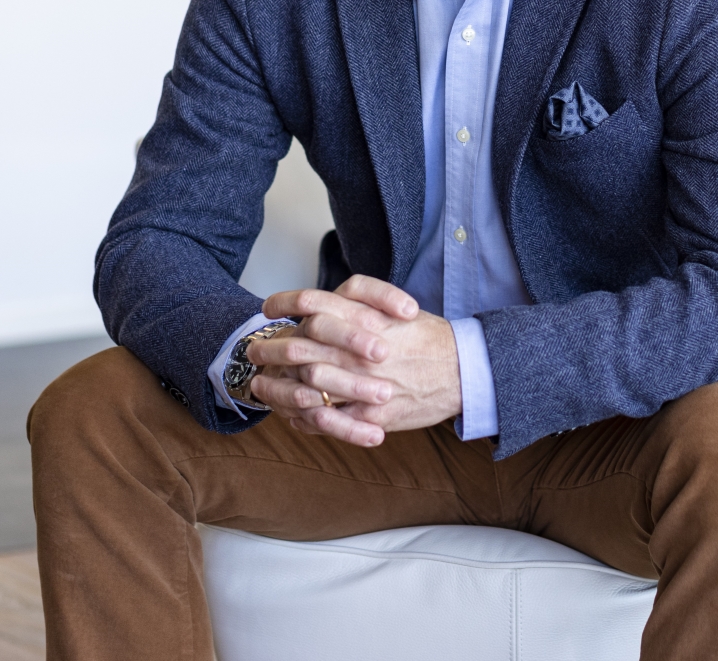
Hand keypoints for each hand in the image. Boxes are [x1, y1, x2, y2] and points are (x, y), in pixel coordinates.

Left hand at [247, 276, 461, 446]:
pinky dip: (307, 416)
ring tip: (261, 385)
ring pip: (310, 384)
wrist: (463, 371)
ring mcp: (365, 383)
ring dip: (279, 385)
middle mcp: (361, 348)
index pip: (313, 302)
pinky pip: (331, 419)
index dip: (284, 303)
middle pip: (301, 344)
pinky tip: (292, 414)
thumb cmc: (428, 338)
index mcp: (366, 316)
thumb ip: (360, 299)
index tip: (267, 306)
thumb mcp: (395, 306)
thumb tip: (319, 302)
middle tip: (254, 351)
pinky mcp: (372, 414)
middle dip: (271, 349)